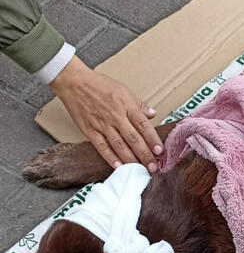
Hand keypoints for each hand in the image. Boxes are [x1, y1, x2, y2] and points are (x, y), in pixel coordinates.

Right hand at [50, 57, 163, 172]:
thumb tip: (152, 114)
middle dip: (145, 154)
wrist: (74, 82)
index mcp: (126, 106)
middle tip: (153, 167)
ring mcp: (102, 125)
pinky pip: (102, 147)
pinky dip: (110, 158)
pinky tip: (119, 167)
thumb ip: (138, 104)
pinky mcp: (90, 131)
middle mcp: (116, 117)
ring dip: (131, 160)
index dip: (153, 139)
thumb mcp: (123, 89)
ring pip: (119, 146)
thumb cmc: (99, 84)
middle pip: (133, 139)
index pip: (143, 125)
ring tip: (140, 169)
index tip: (160, 151)